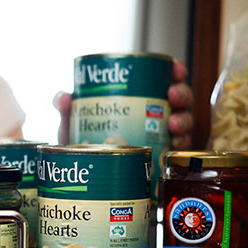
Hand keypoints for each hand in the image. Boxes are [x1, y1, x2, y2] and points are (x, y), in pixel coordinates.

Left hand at [53, 59, 193, 147]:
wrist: (85, 178)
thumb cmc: (84, 145)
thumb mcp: (73, 127)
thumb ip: (67, 111)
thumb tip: (62, 97)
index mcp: (139, 102)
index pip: (163, 81)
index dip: (175, 72)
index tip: (175, 69)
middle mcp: (155, 117)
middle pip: (179, 100)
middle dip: (182, 94)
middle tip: (172, 96)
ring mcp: (162, 138)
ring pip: (185, 123)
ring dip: (184, 120)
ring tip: (174, 124)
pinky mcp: (163, 159)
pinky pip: (179, 151)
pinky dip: (182, 146)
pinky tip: (175, 145)